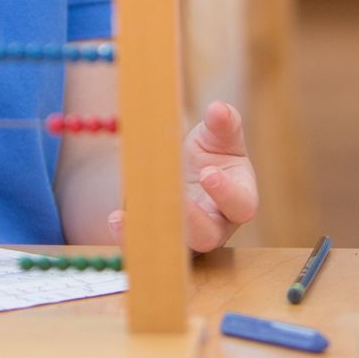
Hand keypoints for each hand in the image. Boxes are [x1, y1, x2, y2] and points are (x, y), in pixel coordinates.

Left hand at [108, 101, 257, 253]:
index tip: (208, 173)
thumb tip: (218, 109)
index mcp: (239, 199)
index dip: (226, 193)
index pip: (241, 205)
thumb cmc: (211, 154)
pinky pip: (148, 247)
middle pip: (209, 235)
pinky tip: (116, 218)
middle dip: (191, 220)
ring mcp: (189, 239)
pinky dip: (130, 237)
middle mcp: (217, 226)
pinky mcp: (163, 242)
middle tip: (174, 198)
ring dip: (152, 233)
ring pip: (175, 247)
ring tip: (127, 217)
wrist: (185, 169)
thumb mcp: (219, 136)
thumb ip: (223, 124)